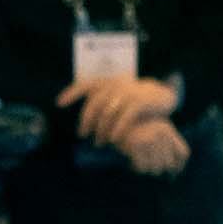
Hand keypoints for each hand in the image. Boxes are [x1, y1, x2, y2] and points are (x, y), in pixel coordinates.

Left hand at [59, 76, 178, 147]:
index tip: (59, 103)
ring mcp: (129, 92)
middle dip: (86, 120)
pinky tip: (114, 139)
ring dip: (101, 129)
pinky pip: (124, 117)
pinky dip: (118, 129)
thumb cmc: (135, 101)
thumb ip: (103, 103)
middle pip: (95, 103)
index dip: (71, 92)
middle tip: (83, 135)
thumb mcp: (118, 97)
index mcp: (108, 81)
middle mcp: (116, 84)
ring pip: (108, 112)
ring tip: (99, 142)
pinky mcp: (140, 102)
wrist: (162, 96)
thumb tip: (84, 122)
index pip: (85, 84)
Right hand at [116, 117, 190, 176]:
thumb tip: (173, 172)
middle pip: (168, 164)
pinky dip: (137, 167)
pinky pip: (142, 167)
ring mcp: (149, 138)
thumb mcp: (151, 130)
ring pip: (156, 168)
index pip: (183, 154)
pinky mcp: (136, 144)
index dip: (179, 166)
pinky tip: (131, 162)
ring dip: (147, 169)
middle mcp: (161, 133)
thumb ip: (164, 146)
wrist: (111, 116)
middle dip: (158, 168)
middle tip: (147, 166)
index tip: (173, 174)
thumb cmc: (132, 126)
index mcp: (167, 129)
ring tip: (139, 162)